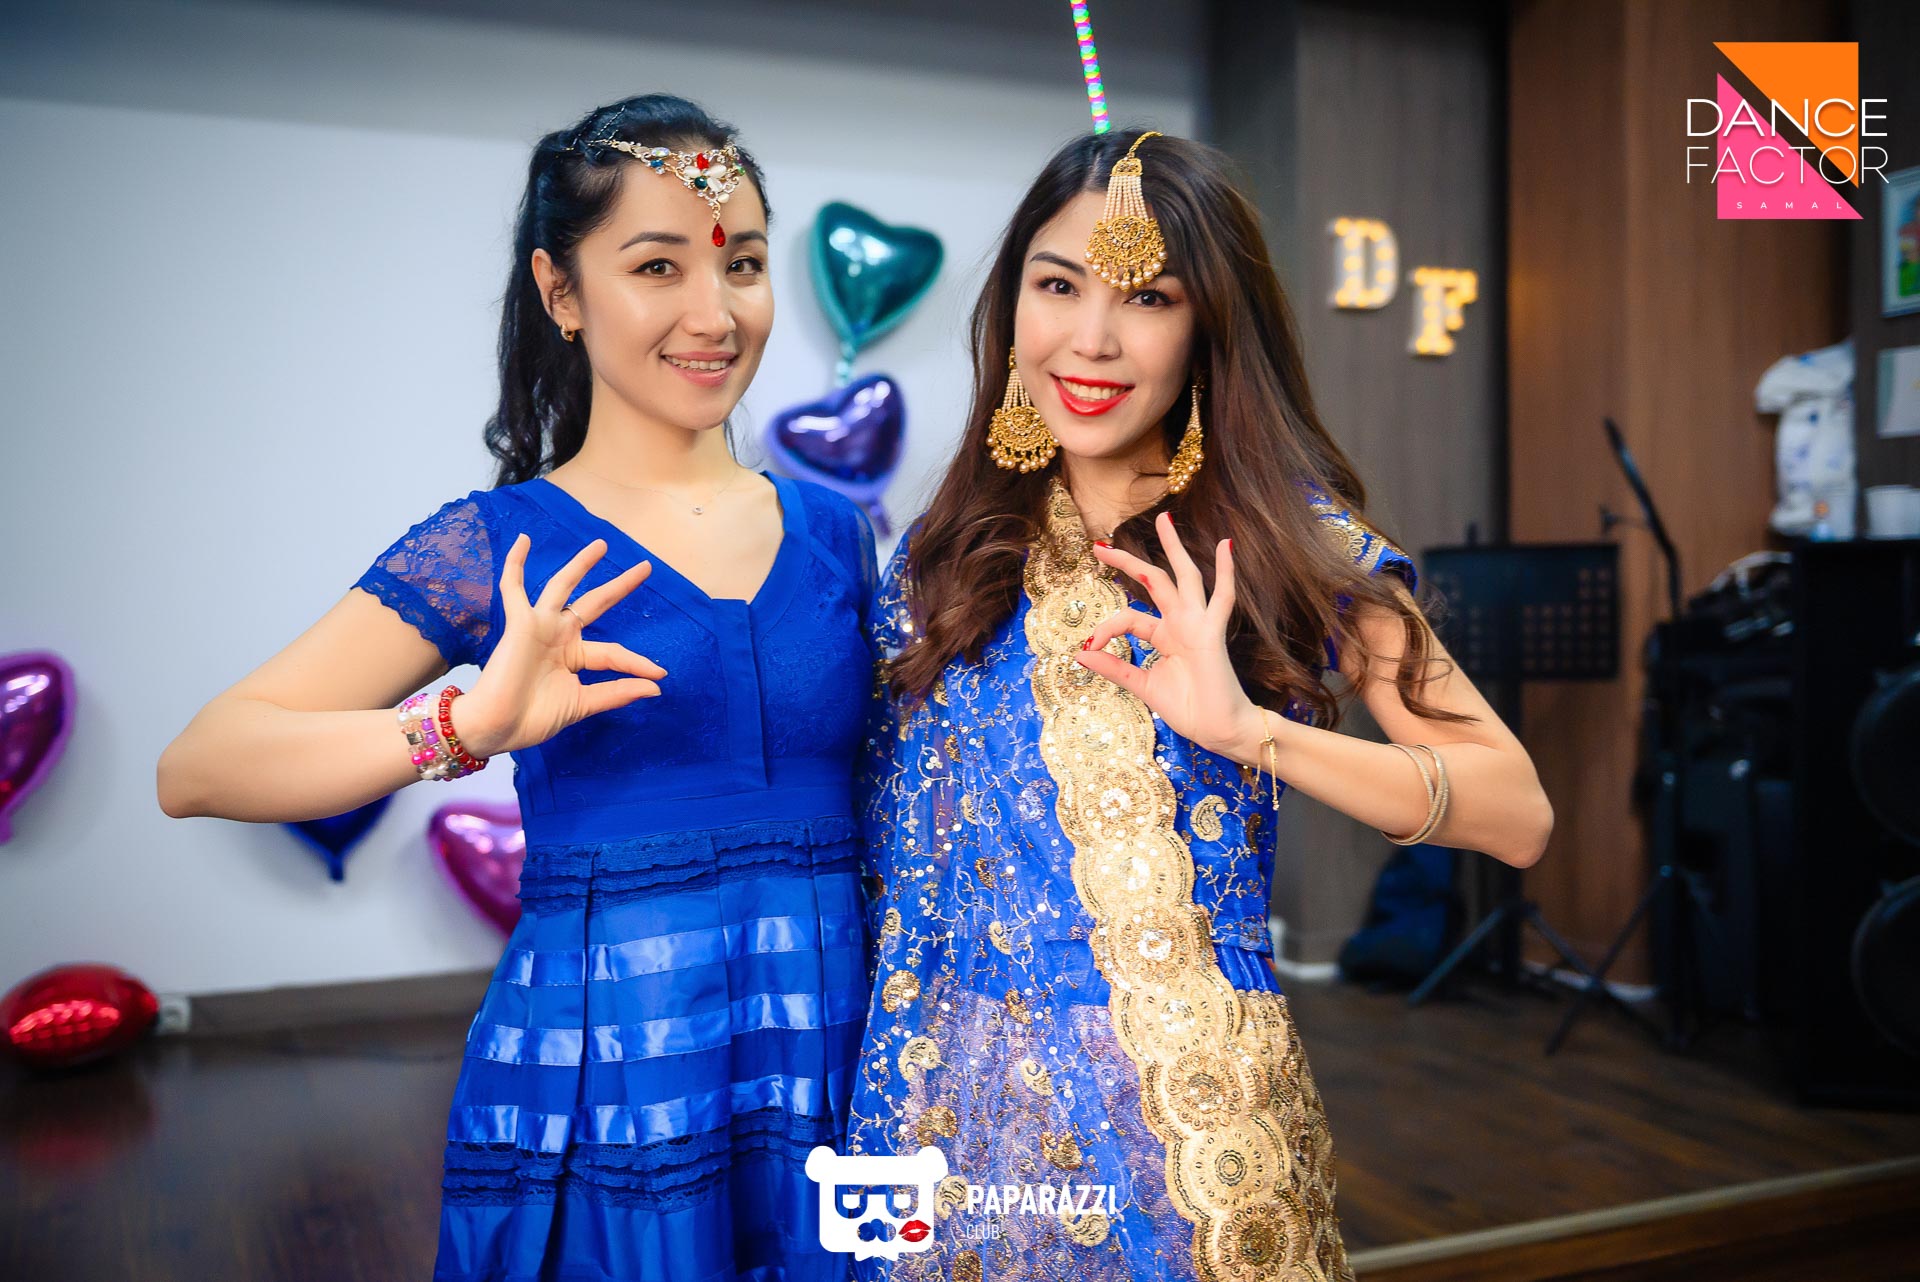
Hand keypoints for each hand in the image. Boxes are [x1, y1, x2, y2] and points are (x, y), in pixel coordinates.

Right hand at [452, 535, 666, 757]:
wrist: (496, 727)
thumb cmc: (532, 719)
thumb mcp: (582, 703)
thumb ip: (616, 693)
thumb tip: (656, 686)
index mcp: (574, 656)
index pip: (614, 651)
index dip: (637, 662)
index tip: (661, 674)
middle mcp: (559, 636)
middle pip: (595, 603)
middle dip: (620, 586)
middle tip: (646, 567)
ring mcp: (540, 626)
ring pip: (563, 586)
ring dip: (581, 564)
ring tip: (601, 544)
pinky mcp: (519, 623)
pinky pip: (514, 588)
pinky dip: (515, 564)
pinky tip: (524, 540)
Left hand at [1074, 512, 1260, 758]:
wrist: (1218, 729)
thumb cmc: (1188, 708)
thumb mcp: (1140, 686)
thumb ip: (1114, 668)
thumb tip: (1080, 654)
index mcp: (1164, 635)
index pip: (1129, 617)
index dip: (1105, 628)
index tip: (1088, 646)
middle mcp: (1180, 624)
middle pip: (1154, 581)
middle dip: (1128, 562)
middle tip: (1099, 544)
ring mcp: (1198, 625)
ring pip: (1184, 577)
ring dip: (1174, 548)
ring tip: (1164, 518)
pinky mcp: (1212, 634)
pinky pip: (1222, 598)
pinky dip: (1225, 572)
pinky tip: (1225, 545)